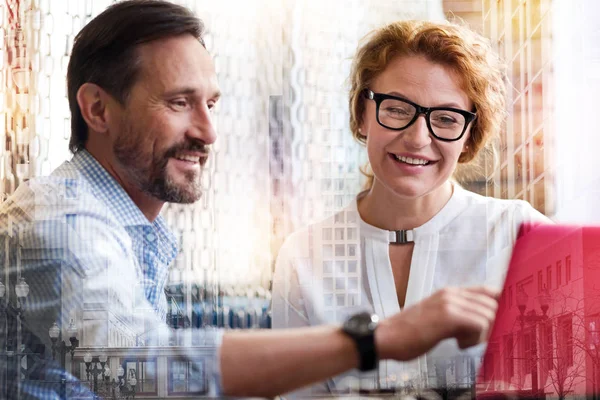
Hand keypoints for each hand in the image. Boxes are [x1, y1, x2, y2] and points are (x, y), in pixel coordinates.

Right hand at [375, 286, 497, 360]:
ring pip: (489, 314)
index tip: (496, 324)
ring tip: (462, 342)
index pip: (488, 291)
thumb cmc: (409, 333)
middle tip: (474, 339)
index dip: (499, 307)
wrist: (386, 337)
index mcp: (450, 293)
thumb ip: (457, 316)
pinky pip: (480, 323)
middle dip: (491, 325)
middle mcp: (452, 294)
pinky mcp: (448, 316)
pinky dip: (475, 338)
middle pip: (492, 304)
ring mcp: (450, 303)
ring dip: (482, 334)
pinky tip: (459, 344)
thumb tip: (482, 325)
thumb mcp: (436, 319)